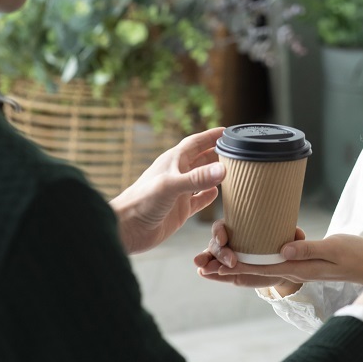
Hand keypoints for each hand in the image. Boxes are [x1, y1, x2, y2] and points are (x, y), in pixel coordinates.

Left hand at [110, 126, 225, 253]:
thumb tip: (223, 169)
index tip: (228, 132)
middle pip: (201, 158)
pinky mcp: (180, 210)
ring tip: (233, 170)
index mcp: (173, 161)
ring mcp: (179, 192)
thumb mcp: (171, 186)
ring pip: (201, 178)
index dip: (211, 136)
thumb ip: (197, 178)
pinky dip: (208, 196)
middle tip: (237, 151)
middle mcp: (177, 174)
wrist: (125, 229)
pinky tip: (217, 194)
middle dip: (217, 153)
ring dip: (215, 174)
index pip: (196, 142)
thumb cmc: (140, 202)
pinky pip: (198, 200)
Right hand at [193, 221, 307, 288]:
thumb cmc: (280, 248)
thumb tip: (298, 233)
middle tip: (231, 261)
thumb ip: (292, 237)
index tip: (224, 239)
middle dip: (219, 252)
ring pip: (211, 257)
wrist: (279, 268)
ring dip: (205, 260)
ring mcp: (225, 259)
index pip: (223, 226)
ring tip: (201, 266)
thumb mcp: (287, 242)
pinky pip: (214, 273)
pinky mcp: (227, 274)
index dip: (220, 231)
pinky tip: (203, 273)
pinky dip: (208, 272)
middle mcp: (229, 243)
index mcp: (239, 231)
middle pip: (216, 243)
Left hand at [193, 221, 362, 289]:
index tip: (211, 264)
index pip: (258, 268)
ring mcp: (296, 266)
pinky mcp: (300, 259)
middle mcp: (292, 269)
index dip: (233, 266)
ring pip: (257, 268)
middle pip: (251, 273)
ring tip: (211, 262)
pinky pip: (270, 261)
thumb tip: (282, 249)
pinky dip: (252, 260)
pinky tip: (244, 252)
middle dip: (224, 270)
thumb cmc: (357, 255)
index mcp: (298, 268)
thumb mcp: (334, 248)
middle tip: (199, 265)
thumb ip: (309, 248)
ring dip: (233, 266)